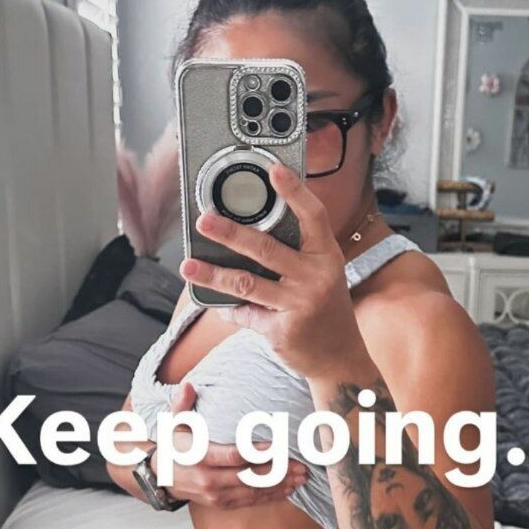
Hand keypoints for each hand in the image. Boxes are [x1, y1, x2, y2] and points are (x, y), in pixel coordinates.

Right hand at [154, 380, 308, 508]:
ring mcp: (214, 494)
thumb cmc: (174, 444)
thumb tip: (189, 385)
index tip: (277, 447)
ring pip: (253, 491)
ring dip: (279, 485)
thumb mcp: (174, 422)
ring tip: (301, 477)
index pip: (232, 455)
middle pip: (249, 475)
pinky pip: (249, 501)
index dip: (256, 452)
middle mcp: (207, 478)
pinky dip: (270, 496)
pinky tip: (288, 489)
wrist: (161, 476)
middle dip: (278, 472)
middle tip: (302, 465)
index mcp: (198, 456)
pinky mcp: (220, 503)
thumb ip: (183, 404)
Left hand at [179, 161, 365, 378]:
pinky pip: (245, 314)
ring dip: (213, 273)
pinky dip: (228, 308)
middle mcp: (316, 277)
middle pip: (267, 248)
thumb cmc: (325, 309)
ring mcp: (300, 305)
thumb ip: (296, 253)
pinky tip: (215, 303)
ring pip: (247, 283)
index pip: (313, 216)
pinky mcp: (282, 330)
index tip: (274, 170)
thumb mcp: (323, 275)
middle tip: (204, 221)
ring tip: (188, 265)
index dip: (295, 191)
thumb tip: (248, 232)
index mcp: (327, 256)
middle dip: (230, 233)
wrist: (339, 358)